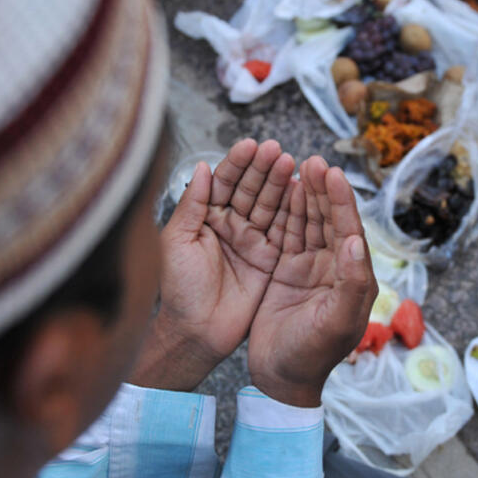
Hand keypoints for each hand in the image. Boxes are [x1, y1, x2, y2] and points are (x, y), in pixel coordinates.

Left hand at [129, 139, 295, 391]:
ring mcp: (252, 241)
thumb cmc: (179, 289)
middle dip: (263, 168)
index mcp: (206, 217)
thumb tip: (203, 167)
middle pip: (250, 189)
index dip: (238, 163)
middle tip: (277, 150)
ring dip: (280, 184)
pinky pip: (284, 231)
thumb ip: (192, 204)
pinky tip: (301, 192)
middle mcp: (231, 225)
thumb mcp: (177, 241)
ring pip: (269, 205)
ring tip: (291, 164)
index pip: (225, 182)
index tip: (251, 145)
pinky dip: (293, 212)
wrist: (196, 332)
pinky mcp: (270, 259)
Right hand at [247, 156, 377, 406]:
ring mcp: (310, 268)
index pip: (349, 230)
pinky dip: (286, 212)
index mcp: (353, 278)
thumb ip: (350, 283)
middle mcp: (334, 268)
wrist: (281, 379)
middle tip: (314, 161)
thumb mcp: (335, 323)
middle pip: (330, 220)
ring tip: (298, 166)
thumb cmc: (312, 356)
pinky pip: (288, 235)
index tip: (333, 173)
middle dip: (323, 190)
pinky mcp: (287, 272)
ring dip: (305, 196)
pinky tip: (281, 191)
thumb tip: (356, 242)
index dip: (342, 201)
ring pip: (309, 223)